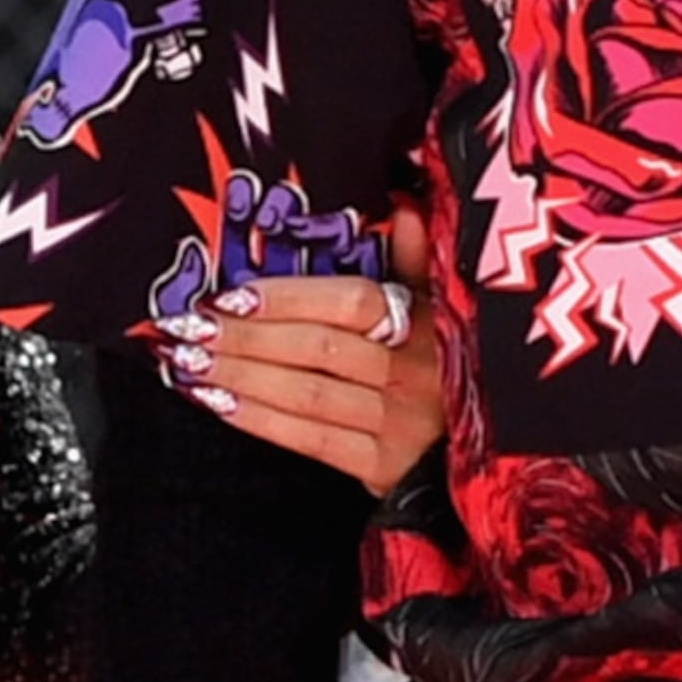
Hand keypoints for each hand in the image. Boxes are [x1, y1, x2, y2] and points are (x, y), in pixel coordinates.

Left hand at [164, 213, 443, 494]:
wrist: (491, 458)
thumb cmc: (456, 375)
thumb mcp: (448, 315)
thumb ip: (420, 265)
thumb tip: (404, 212)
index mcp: (428, 325)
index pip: (351, 302)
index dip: (290, 297)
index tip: (232, 293)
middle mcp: (415, 373)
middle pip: (318, 348)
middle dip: (245, 336)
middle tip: (190, 327)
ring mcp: (399, 424)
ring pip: (307, 392)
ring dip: (241, 376)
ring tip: (190, 362)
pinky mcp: (383, 469)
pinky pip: (311, 439)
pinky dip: (260, 420)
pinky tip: (220, 403)